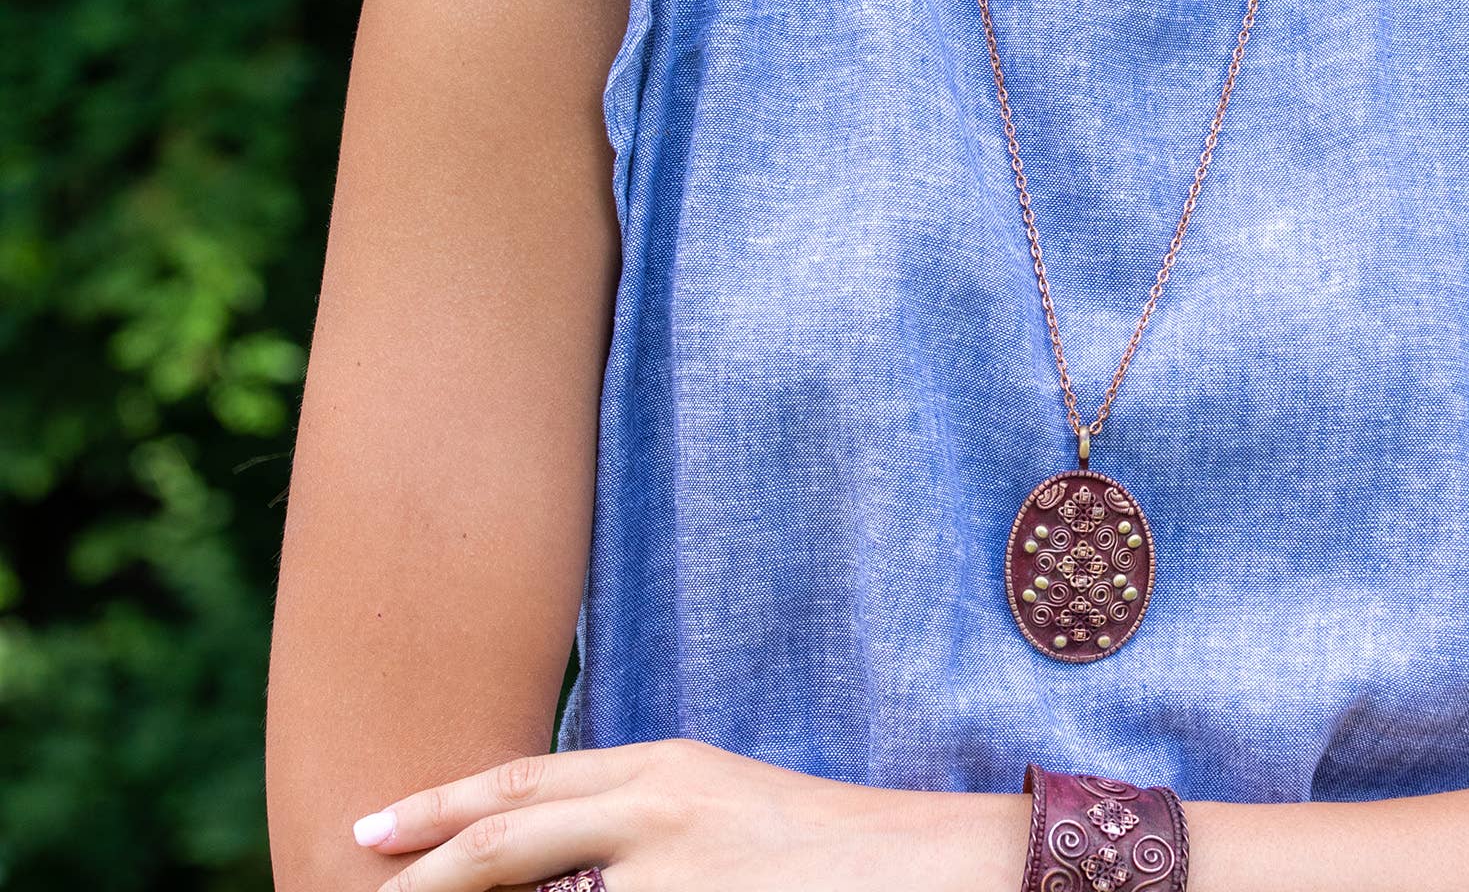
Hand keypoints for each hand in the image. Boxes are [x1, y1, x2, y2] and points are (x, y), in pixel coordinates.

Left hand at [352, 737, 1027, 891]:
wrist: (929, 865)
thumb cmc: (824, 847)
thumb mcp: (718, 811)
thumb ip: (636, 823)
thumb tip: (552, 863)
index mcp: (664, 771)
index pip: (525, 784)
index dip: (439, 807)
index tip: (368, 831)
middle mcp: (660, 811)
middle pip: (508, 836)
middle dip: (424, 871)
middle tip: (356, 887)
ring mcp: (677, 874)